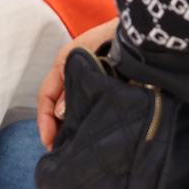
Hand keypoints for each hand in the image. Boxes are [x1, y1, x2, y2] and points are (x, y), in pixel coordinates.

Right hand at [37, 17, 119, 148]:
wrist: (144, 36)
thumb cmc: (113, 38)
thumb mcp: (83, 60)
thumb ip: (71, 87)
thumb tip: (61, 114)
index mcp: (65, 65)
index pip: (45, 95)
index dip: (44, 120)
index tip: (48, 142)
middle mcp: (75, 75)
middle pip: (57, 106)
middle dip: (57, 129)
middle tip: (61, 152)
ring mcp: (92, 82)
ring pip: (75, 109)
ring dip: (73, 126)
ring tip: (77, 148)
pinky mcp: (110, 90)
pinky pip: (93, 108)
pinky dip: (90, 121)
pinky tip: (94, 135)